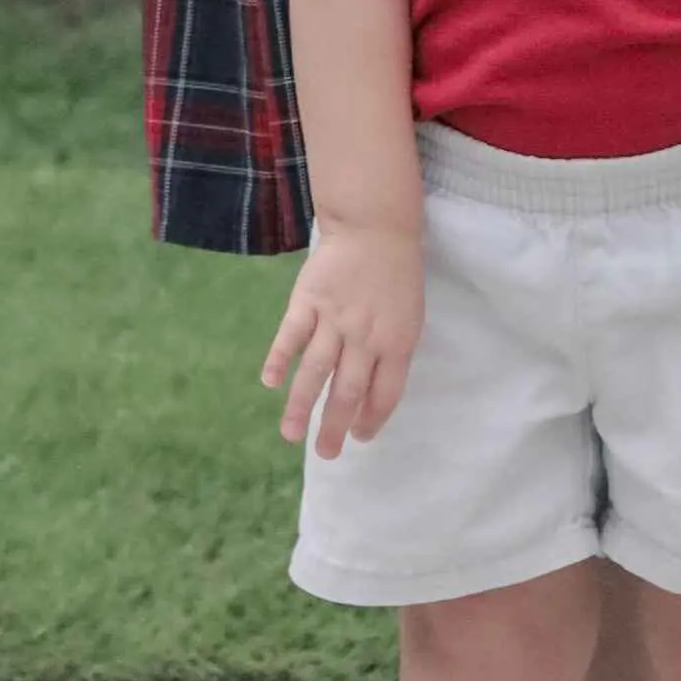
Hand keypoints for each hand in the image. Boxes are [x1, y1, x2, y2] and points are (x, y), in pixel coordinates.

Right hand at [262, 224, 425, 456]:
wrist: (375, 226)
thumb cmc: (397, 275)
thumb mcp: (409, 316)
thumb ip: (392, 353)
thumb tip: (372, 395)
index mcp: (396, 342)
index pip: (385, 393)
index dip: (372, 420)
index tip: (360, 438)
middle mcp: (365, 336)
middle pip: (347, 391)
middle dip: (335, 427)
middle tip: (326, 454)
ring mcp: (334, 318)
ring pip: (315, 370)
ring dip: (302, 406)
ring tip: (291, 435)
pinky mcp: (308, 300)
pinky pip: (291, 335)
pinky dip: (279, 359)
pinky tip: (270, 383)